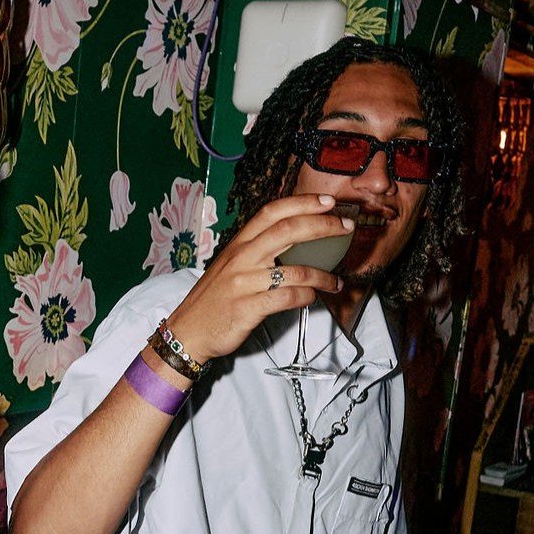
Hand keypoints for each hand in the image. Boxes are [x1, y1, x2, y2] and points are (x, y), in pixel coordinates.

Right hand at [165, 194, 353, 363]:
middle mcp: (242, 258)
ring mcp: (244, 282)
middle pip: (288, 231)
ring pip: (296, 269)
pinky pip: (288, 297)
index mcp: (239, 244)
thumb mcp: (230, 266)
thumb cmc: (213, 300)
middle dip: (323, 226)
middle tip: (346, 228)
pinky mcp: (248, 308)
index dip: (302, 203)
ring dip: (323, 275)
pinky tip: (313, 297)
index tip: (327, 202)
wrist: (188, 331)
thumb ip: (256, 252)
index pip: (272, 212)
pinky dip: (306, 296)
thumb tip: (292, 244)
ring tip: (336, 281)